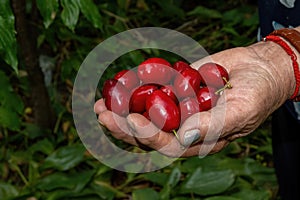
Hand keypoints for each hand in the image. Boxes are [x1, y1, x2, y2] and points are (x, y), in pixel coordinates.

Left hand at [94, 42, 295, 156]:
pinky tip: (119, 86)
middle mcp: (184, 126)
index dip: (148, 135)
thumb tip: (184, 136)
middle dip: (124, 126)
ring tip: (101, 104)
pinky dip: (135, 89)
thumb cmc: (257, 94)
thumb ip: (214, 126)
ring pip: (145, 114)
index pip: (168, 144)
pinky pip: (153, 92)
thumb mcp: (241, 111)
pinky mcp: (175, 89)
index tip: (131, 120)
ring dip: (122, 110)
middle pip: (149, 133)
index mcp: (198, 139)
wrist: (259, 69)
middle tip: (103, 114)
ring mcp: (178, 108)